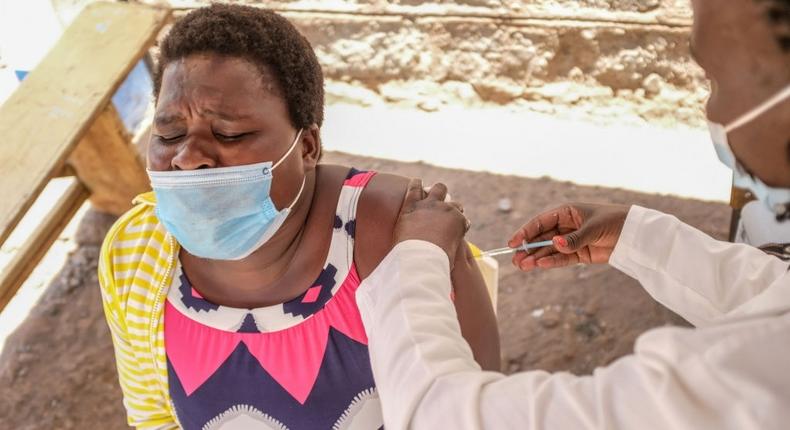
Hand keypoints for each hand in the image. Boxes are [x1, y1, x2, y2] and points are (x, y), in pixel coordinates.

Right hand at [394, 178, 468, 265]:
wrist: (420, 258)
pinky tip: (458, 236)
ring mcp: (445, 209)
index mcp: (411, 206)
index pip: (415, 186)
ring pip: (456, 204)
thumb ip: (409, 226)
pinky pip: (464, 220)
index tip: (419, 183)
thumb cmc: (407, 253)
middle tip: (442, 203)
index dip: (418, 184)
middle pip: (439, 187)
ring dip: (455, 211)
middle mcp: (429, 204)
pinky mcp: (459, 219)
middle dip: (442, 192)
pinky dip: (462, 227)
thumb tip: (413, 232)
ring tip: (452, 225)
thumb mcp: (401, 234)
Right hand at [509, 203, 628, 271]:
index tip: (513, 242)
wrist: (635, 235)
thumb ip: (574, 238)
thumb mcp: (594, 227)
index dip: (525, 232)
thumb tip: (556, 244)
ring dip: (536, 258)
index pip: (540, 222)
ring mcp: (571, 241)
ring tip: (522, 266)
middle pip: (541, 238)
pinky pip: (561, 259)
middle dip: (528, 248)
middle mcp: (565, 226)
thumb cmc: (615, 222)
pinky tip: (539, 266)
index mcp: (566, 212)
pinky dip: (551, 262)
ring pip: (549, 250)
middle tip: (515, 260)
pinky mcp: (579, 254)